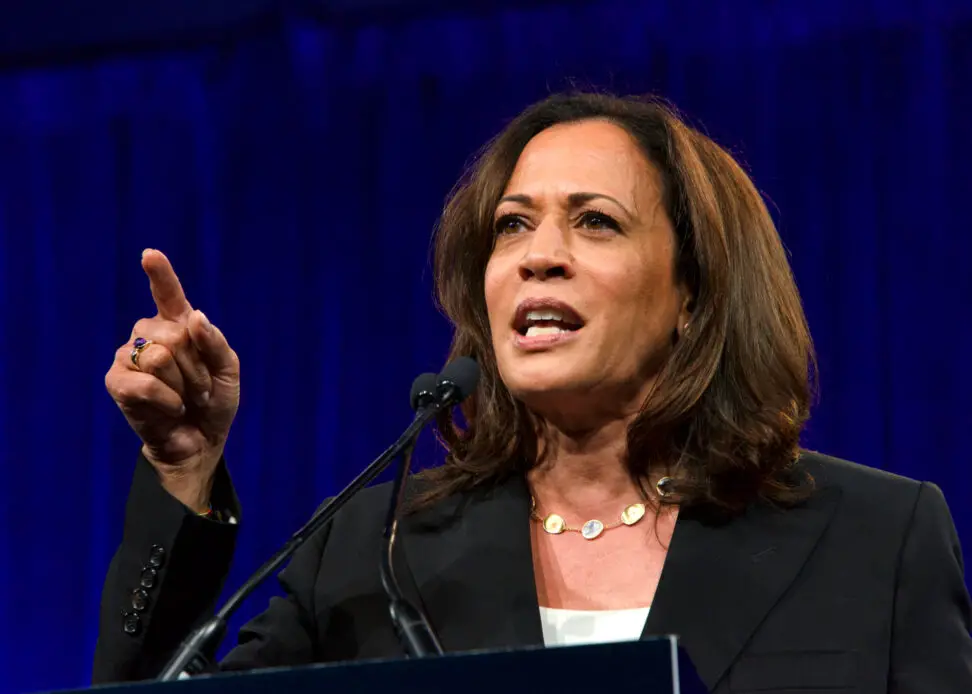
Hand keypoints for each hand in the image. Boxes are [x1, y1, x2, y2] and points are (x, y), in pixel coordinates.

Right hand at [105, 249, 239, 511]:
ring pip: (160, 356)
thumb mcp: (228, 371)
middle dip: (196, 366)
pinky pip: (145, 383)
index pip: (168, 295)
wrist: (200, 441)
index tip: (150, 254)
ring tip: (184, 398)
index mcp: (179, 326)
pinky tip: (170, 409)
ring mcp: (129, 357)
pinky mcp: (117, 382)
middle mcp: (150, 335)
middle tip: (199, 388)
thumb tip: (194, 317)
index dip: (160, 274)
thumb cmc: (213, 403)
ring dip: (184, 384)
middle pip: (174, 333)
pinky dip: (168, 400)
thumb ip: (215, 342)